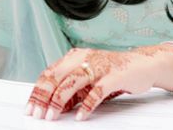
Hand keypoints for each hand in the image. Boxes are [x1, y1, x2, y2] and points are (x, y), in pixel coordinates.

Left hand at [25, 46, 162, 120]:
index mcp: (75, 56)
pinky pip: (97, 91)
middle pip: (57, 75)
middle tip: (37, 113)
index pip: (50, 72)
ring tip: (52, 115)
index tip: (30, 107)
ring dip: (60, 100)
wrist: (142, 64)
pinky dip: (87, 104)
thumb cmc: (112, 71)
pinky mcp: (114, 75)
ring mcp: (99, 65)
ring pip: (73, 80)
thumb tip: (55, 106)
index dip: (38, 91)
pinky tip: (80, 115)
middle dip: (44, 96)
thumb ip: (72, 90)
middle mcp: (84, 57)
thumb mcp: (88, 79)